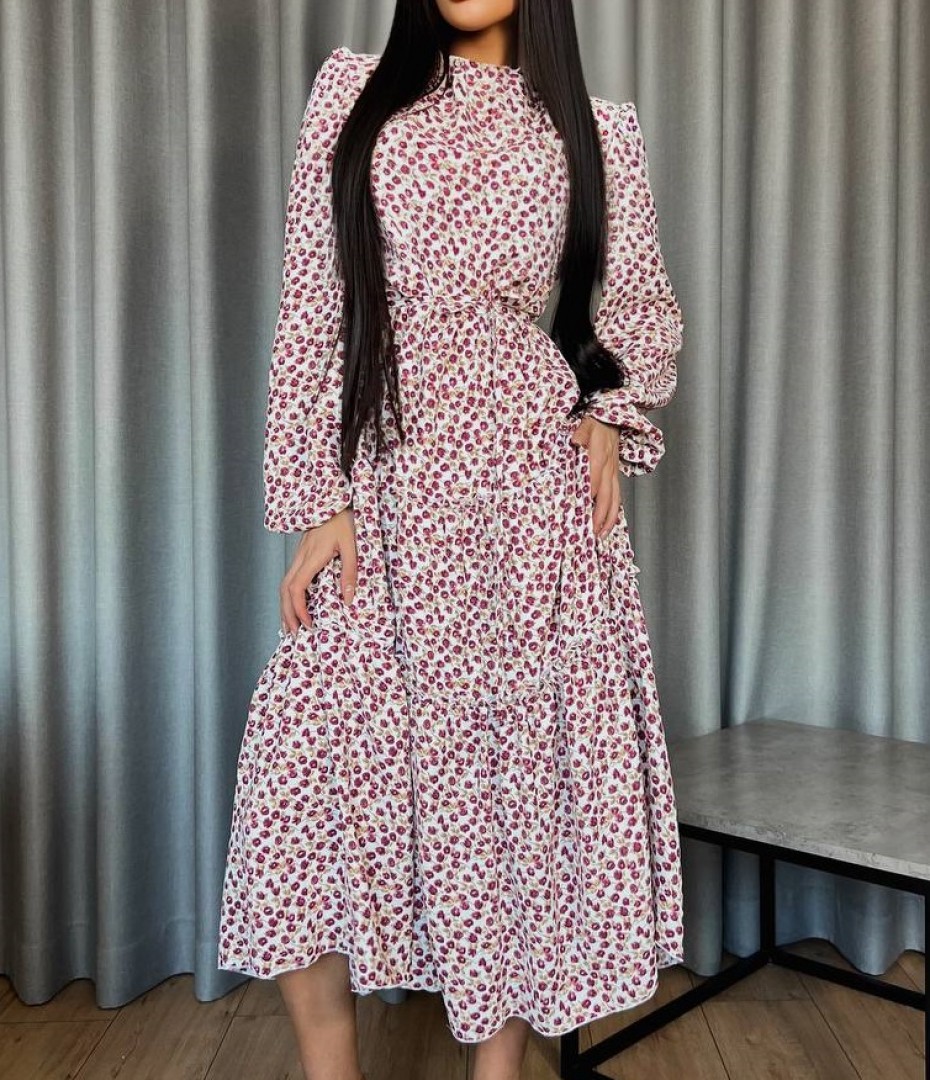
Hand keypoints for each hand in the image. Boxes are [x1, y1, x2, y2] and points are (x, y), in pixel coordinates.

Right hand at [280, 506, 357, 636]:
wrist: (331, 499)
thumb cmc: (343, 520)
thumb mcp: (352, 546)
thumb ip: (350, 572)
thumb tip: (347, 600)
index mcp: (312, 558)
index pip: (297, 589)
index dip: (299, 609)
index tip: (309, 624)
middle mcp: (300, 558)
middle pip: (285, 590)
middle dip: (287, 614)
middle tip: (295, 634)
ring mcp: (299, 555)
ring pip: (284, 584)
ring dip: (285, 606)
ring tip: (290, 625)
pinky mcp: (302, 553)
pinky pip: (289, 578)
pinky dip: (288, 596)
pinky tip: (294, 604)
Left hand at [570, 415, 621, 537]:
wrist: (613, 420)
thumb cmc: (596, 423)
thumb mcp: (587, 423)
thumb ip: (581, 432)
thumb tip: (576, 440)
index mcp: (600, 455)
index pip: (595, 477)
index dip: (589, 492)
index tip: (581, 506)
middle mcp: (609, 468)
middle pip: (607, 495)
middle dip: (600, 514)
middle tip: (592, 531)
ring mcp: (614, 474)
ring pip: (615, 500)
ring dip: (609, 519)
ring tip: (601, 534)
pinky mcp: (615, 477)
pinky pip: (617, 498)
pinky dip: (613, 514)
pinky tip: (607, 526)